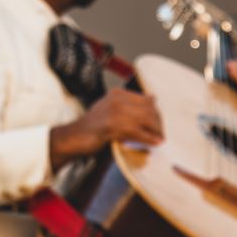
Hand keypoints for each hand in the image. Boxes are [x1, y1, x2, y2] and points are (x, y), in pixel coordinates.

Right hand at [49, 88, 163, 171]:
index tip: (159, 125)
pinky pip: (138, 133)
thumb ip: (129, 104)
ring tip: (160, 139)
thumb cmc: (94, 126)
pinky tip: (155, 143)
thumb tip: (154, 98)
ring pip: (146, 120)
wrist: (75, 136)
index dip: (157, 113)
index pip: (147, 99)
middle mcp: (117, 100)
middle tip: (161, 134)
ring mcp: (115, 113)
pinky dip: (149, 139)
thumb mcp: (111, 108)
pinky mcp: (112, 127)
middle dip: (158, 123)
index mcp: (118, 94)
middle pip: (149, 109)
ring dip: (156, 131)